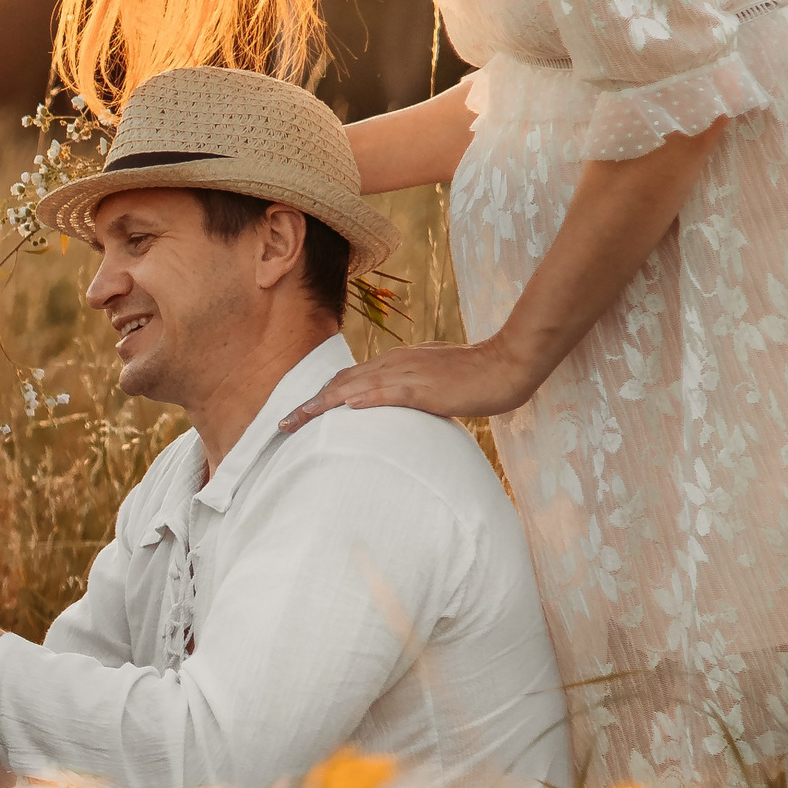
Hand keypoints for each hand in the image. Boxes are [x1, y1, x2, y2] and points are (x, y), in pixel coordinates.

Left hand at [279, 336, 542, 430]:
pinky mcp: (425, 386)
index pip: (347, 380)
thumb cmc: (474, 377)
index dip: (319, 397)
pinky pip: (390, 391)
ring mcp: (409, 373)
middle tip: (282, 424)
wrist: (506, 364)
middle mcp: (394, 364)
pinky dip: (366, 398)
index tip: (297, 415)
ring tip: (298, 421)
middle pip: (341, 383)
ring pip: (356, 386)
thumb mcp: (433, 381)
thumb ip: (408, 390)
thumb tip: (388, 405)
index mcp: (395, 363)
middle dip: (310, 404)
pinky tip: (346, 408)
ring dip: (324, 404)